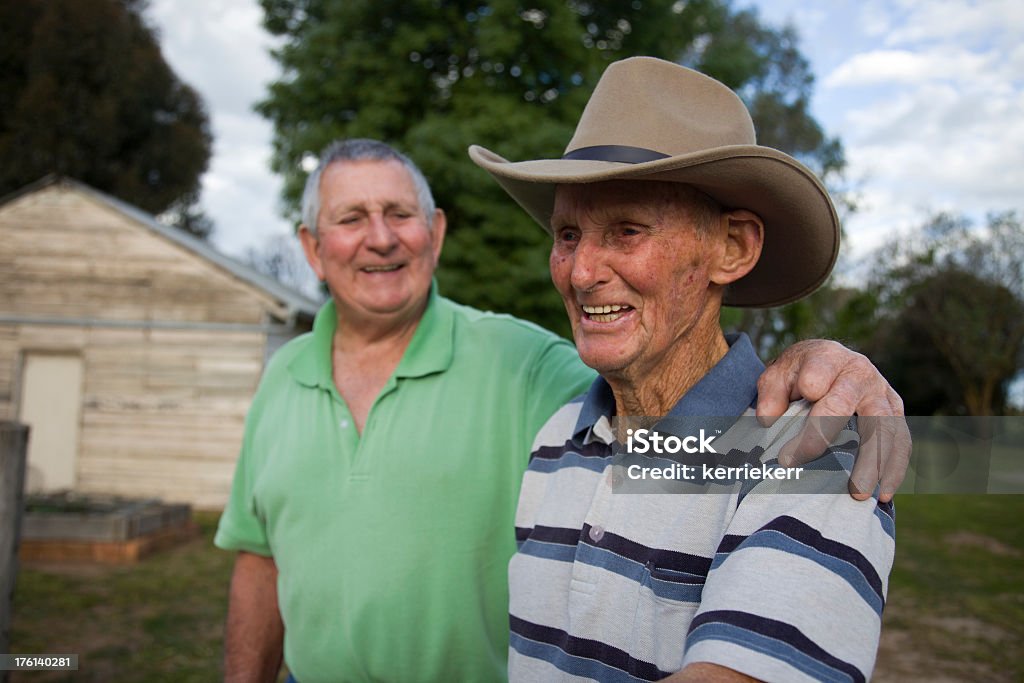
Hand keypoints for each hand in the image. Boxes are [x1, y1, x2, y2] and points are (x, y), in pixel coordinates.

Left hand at [756, 339, 910, 502]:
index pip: (816, 382)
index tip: (787, 456)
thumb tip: (767, 419)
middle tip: (809, 470)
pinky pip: (901, 440)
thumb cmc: (798, 374)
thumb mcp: (777, 374)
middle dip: (829, 442)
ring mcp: (881, 392)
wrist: (825, 362)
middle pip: (847, 405)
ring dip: (874, 463)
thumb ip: (770, 393)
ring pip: (883, 427)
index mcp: (827, 358)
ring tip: (860, 494)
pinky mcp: (895, 411)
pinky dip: (895, 467)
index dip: (802, 418)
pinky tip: (885, 493)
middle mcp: (859, 372)